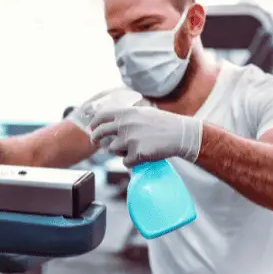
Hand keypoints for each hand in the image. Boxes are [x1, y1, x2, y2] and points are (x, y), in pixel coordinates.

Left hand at [88, 106, 202, 165]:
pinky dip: (131, 161)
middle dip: (95, 138)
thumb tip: (108, 119)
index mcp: (126, 113)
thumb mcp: (143, 112)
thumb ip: (126, 115)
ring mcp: (130, 140)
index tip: (91, 128)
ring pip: (113, 149)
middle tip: (95, 141)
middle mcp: (125, 125)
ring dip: (120, 151)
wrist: (180, 134)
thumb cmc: (163, 123)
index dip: (94, 123)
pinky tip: (142, 155)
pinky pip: (125, 162)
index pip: (101, 116)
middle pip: (100, 133)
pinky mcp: (137, 154)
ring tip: (135, 147)